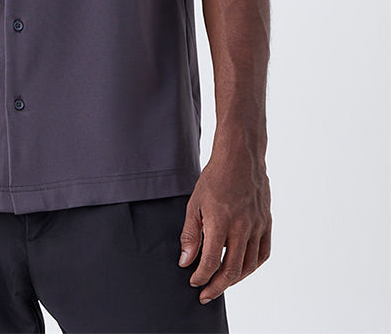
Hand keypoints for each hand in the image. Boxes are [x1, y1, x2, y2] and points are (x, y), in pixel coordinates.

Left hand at [178, 147, 271, 304]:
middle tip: (206, 294)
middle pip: (231, 270)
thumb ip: (191, 234)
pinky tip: (242, 269)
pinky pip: (263, 253)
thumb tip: (185, 261)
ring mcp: (257, 226)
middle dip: (216, 287)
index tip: (194, 281)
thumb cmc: (215, 178)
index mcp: (220, 221)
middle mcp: (241, 227)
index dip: (201, 277)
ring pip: (249, 265)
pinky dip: (252, 266)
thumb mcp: (195, 203)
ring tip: (222, 283)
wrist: (240, 157)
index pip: (210, 261)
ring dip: (234, 280)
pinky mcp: (266, 223)